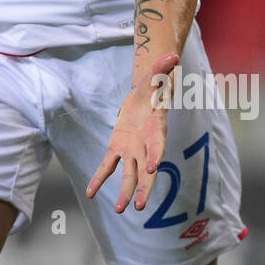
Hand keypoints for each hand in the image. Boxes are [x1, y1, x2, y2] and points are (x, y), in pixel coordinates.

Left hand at [87, 51, 180, 213]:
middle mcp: (146, 145)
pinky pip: (108, 166)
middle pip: (145, 170)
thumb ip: (163, 67)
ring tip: (122, 210)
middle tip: (138, 205)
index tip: (152, 169)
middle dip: (142, 187)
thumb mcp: (156, 75)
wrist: (144, 95)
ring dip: (125, 191)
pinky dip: (99, 178)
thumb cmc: (153, 86)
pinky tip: (90, 193)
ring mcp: (132, 150)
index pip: (157, 146)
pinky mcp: (118, 148)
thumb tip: (173, 54)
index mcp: (156, 130)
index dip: (155, 156)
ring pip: (129, 174)